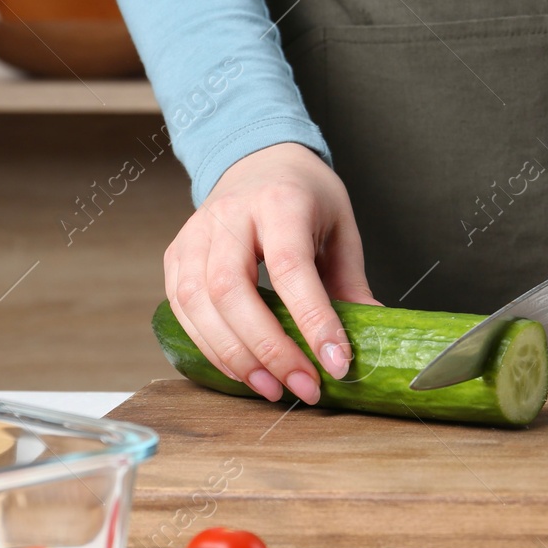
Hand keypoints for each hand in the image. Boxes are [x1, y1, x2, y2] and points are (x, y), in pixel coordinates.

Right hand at [164, 142, 375, 402]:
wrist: (259, 160)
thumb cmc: (305, 195)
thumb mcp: (341, 227)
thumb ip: (350, 282)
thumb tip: (371, 337)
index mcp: (279, 202)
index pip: (290, 268)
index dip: (312, 320)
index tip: (336, 363)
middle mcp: (229, 216)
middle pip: (233, 291)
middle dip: (269, 350)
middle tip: (304, 387)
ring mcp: (195, 234)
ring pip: (199, 305)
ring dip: (236, 357)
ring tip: (273, 388)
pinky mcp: (176, 255)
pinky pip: (182, 310)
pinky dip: (211, 347)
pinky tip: (242, 369)